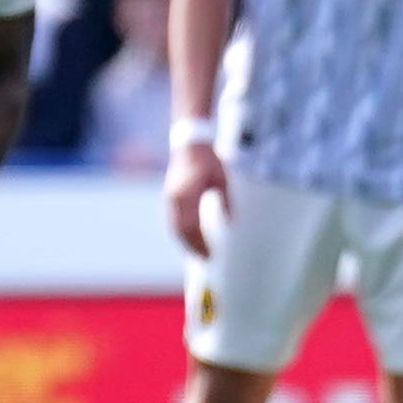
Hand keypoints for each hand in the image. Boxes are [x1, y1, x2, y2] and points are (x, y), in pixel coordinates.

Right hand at [163, 136, 227, 256]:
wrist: (190, 143)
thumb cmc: (208, 159)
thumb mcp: (222, 178)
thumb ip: (227, 200)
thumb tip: (232, 222)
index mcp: (187, 194)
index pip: (191, 226)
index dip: (200, 243)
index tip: (211, 254)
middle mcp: (175, 199)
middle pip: (181, 231)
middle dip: (193, 246)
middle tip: (207, 258)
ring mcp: (170, 198)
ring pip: (175, 227)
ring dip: (186, 242)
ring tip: (200, 253)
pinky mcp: (171, 197)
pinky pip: (174, 220)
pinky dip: (182, 233)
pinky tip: (192, 239)